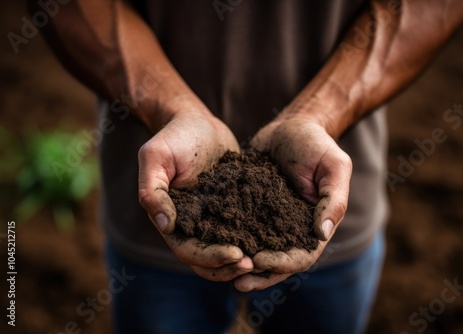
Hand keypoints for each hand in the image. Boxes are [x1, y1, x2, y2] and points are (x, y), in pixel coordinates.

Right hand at [138, 109, 253, 280]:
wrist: (198, 121)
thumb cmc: (174, 136)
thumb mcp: (155, 156)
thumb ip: (153, 190)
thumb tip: (165, 226)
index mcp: (172, 219)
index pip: (189, 250)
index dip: (211, 257)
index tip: (236, 255)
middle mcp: (193, 224)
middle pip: (209, 258)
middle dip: (230, 265)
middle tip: (255, 264)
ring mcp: (215, 217)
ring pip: (228, 249)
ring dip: (244, 259)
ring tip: (266, 259)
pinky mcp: (234, 206)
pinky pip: (245, 228)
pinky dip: (257, 238)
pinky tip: (276, 239)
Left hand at [233, 116, 351, 290]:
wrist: (290, 125)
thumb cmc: (316, 144)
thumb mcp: (334, 167)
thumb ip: (332, 199)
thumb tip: (322, 233)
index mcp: (314, 224)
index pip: (301, 256)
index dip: (282, 264)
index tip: (260, 261)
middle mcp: (291, 228)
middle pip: (277, 262)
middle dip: (258, 274)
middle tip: (238, 281)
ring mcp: (270, 220)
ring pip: (256, 250)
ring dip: (241, 264)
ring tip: (221, 271)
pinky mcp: (250, 208)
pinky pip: (239, 228)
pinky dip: (228, 239)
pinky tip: (211, 243)